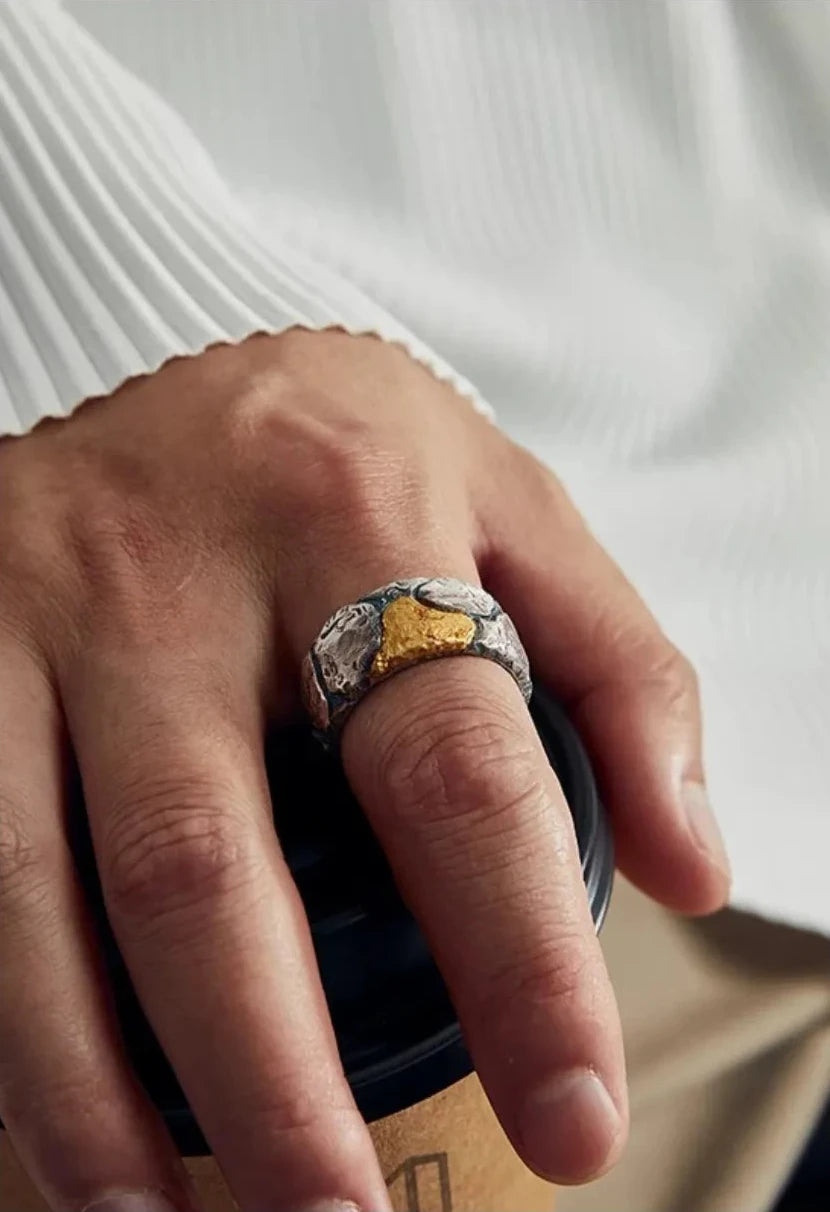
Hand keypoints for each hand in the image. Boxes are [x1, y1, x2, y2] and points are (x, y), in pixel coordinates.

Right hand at [0, 329, 729, 1210]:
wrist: (146, 323)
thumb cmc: (343, 435)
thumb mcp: (507, 501)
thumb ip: (618, 665)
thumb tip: (690, 861)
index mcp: (354, 521)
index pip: (456, 770)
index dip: (523, 964)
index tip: (577, 1120)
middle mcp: (171, 573)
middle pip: (210, 861)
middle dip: (273, 1078)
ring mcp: (29, 613)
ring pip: (39, 886)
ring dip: (94, 1087)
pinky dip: (2, 1008)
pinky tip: (52, 1108)